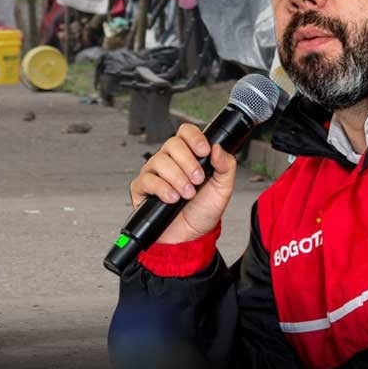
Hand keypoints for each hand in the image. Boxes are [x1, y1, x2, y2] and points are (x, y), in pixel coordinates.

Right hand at [128, 124, 236, 244]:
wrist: (191, 236)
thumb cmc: (203, 211)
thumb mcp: (223, 188)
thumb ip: (225, 166)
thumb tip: (217, 147)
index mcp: (188, 156)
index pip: (185, 132)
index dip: (194, 137)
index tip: (204, 151)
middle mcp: (169, 161)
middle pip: (172, 144)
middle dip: (188, 163)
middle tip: (198, 180)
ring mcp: (154, 173)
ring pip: (160, 161)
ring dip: (177, 178)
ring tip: (187, 194)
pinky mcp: (142, 188)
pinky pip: (147, 180)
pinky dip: (162, 189)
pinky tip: (172, 198)